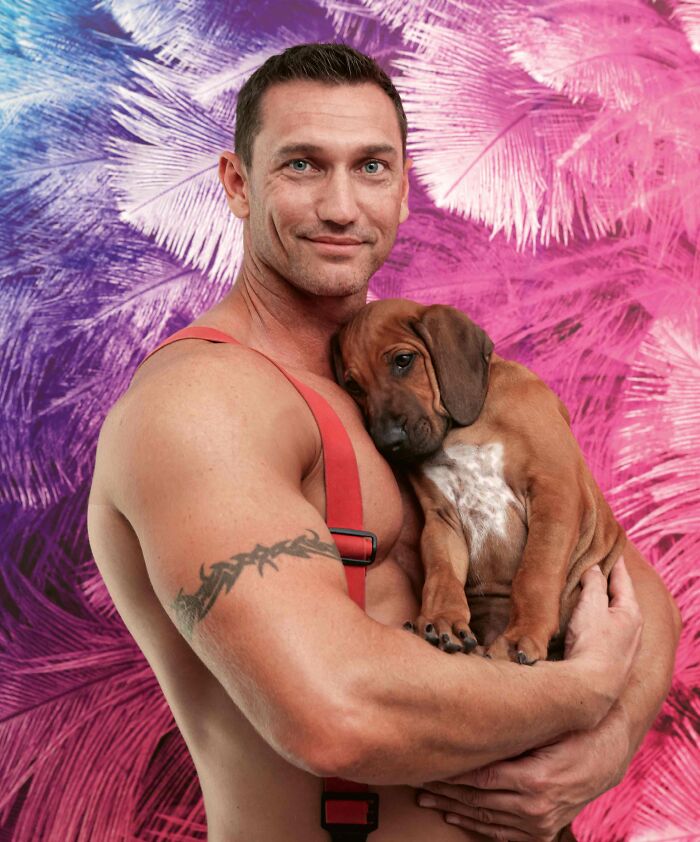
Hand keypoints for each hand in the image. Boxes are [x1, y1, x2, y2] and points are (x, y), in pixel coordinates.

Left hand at [416, 708, 630, 840]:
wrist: (605, 754)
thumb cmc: (571, 730)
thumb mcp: (540, 727)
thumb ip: (508, 732)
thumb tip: (467, 723)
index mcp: (532, 780)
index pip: (478, 778)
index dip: (449, 774)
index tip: (426, 764)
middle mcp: (534, 806)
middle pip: (476, 800)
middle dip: (443, 792)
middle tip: (416, 782)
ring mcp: (539, 823)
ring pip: (485, 818)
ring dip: (452, 809)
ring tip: (426, 799)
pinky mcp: (542, 831)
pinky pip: (501, 832)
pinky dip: (475, 825)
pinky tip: (454, 816)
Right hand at [565, 558, 642, 722]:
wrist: (590, 688)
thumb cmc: (592, 644)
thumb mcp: (591, 605)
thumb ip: (593, 583)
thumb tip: (594, 569)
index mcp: (631, 613)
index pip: (623, 580)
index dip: (615, 563)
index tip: (612, 549)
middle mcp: (632, 631)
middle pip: (620, 599)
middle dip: (609, 585)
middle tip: (598, 569)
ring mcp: (623, 649)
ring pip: (612, 619)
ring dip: (602, 605)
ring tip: (589, 594)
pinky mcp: (611, 663)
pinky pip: (604, 634)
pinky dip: (596, 623)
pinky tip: (585, 625)